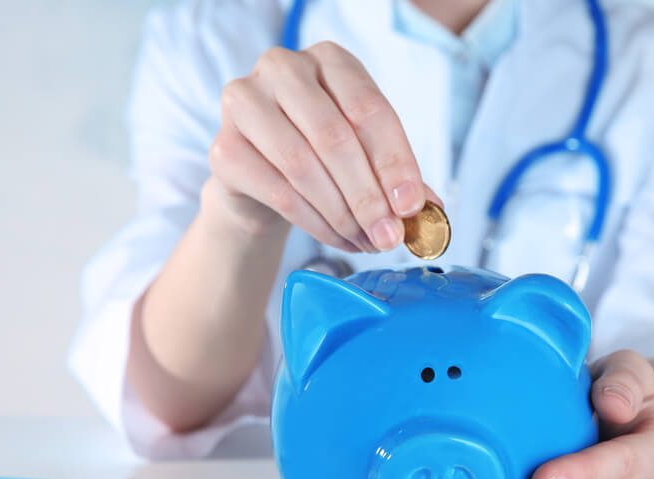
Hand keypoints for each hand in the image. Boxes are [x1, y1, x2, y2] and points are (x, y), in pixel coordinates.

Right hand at [207, 41, 428, 250]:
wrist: (261, 180)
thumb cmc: (322, 158)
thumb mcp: (365, 157)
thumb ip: (396, 177)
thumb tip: (431, 209)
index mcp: (330, 60)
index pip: (369, 109)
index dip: (395, 162)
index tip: (412, 205)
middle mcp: (283, 68)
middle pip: (335, 137)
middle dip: (368, 196)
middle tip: (390, 236)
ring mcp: (245, 103)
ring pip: (303, 166)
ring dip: (343, 215)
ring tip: (368, 242)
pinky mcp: (223, 147)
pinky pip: (278, 192)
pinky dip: (315, 224)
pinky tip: (338, 240)